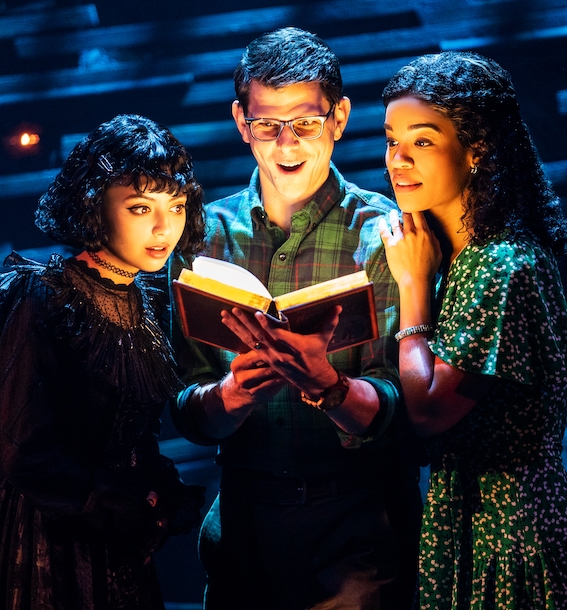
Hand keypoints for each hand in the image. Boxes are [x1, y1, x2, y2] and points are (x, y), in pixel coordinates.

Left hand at [222, 305, 340, 395]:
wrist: (312, 379)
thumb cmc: (317, 355)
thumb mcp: (323, 339)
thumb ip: (329, 322)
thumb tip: (339, 307)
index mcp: (295, 347)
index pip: (278, 336)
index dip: (267, 325)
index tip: (256, 314)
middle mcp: (280, 353)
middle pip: (259, 337)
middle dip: (245, 323)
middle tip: (234, 310)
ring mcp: (270, 357)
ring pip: (250, 341)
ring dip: (237, 327)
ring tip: (226, 315)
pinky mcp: (265, 359)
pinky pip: (248, 345)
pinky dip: (238, 334)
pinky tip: (229, 325)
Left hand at [378, 210, 441, 287]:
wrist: (415, 280)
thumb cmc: (428, 269)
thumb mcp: (438, 252)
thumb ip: (434, 239)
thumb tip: (430, 231)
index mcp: (425, 233)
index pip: (419, 214)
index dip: (415, 208)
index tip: (413, 206)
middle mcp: (412, 233)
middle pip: (407, 215)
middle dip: (404, 210)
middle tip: (402, 208)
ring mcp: (400, 238)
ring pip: (395, 221)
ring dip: (393, 215)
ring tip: (392, 212)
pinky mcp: (390, 245)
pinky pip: (384, 231)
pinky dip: (382, 224)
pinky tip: (381, 220)